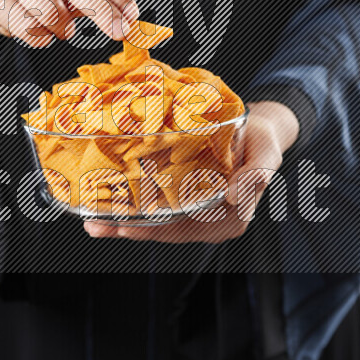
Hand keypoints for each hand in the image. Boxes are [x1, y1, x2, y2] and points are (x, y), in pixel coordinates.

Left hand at [84, 101, 299, 242]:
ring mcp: (193, 212)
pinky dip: (130, 206)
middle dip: (130, 228)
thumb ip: (256, 174)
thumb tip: (234, 196)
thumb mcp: (267, 152)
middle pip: (165, 230)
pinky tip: (104, 203)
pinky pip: (155, 207)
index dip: (156, 230)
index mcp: (230, 219)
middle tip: (98, 224)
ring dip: (123, 221)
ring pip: (155, 222)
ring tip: (92, 218)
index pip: (188, 230)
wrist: (254, 128)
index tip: (129, 226)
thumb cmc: (260, 141)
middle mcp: (209, 221)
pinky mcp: (182, 198)